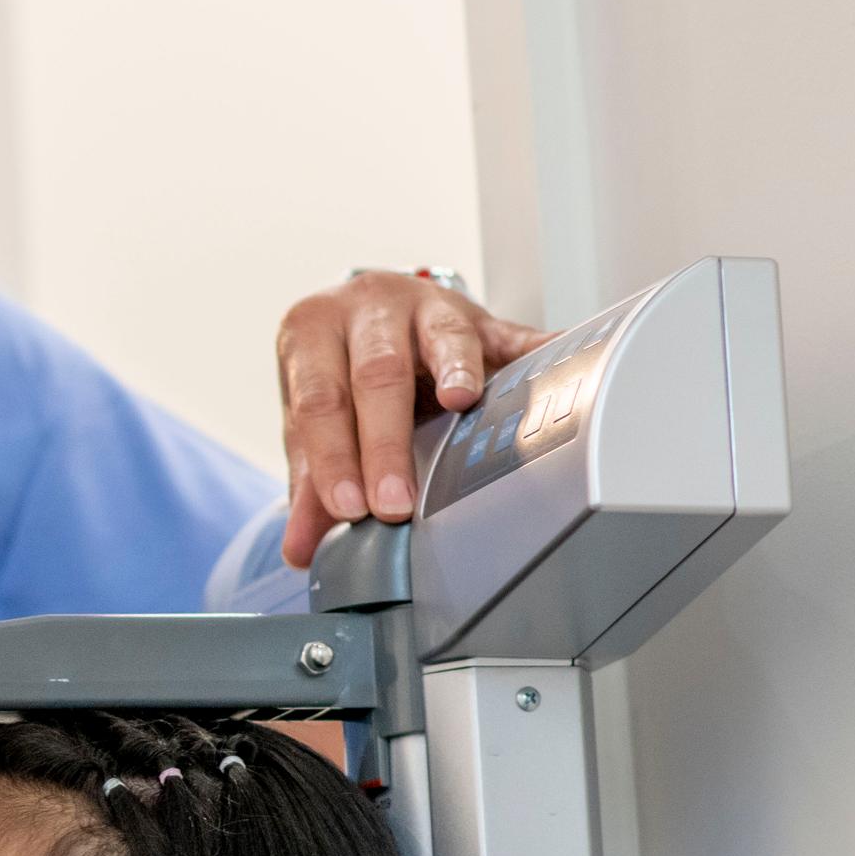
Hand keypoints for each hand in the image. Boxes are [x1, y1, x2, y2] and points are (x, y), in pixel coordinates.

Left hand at [273, 271, 550, 567]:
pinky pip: (511, 333)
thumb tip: (300, 550)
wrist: (368, 309)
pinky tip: (553, 363)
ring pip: (441, 338)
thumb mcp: (314, 417)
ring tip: (461, 404)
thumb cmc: (338, 368)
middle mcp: (368, 306)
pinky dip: (533, 352)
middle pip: (377, 375)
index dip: (332, 456)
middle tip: (396, 503)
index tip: (348, 507)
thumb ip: (310, 481)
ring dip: (455, 372)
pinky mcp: (482, 316)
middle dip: (386, 444)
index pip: (318, 401)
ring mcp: (428, 305)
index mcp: (313, 331)